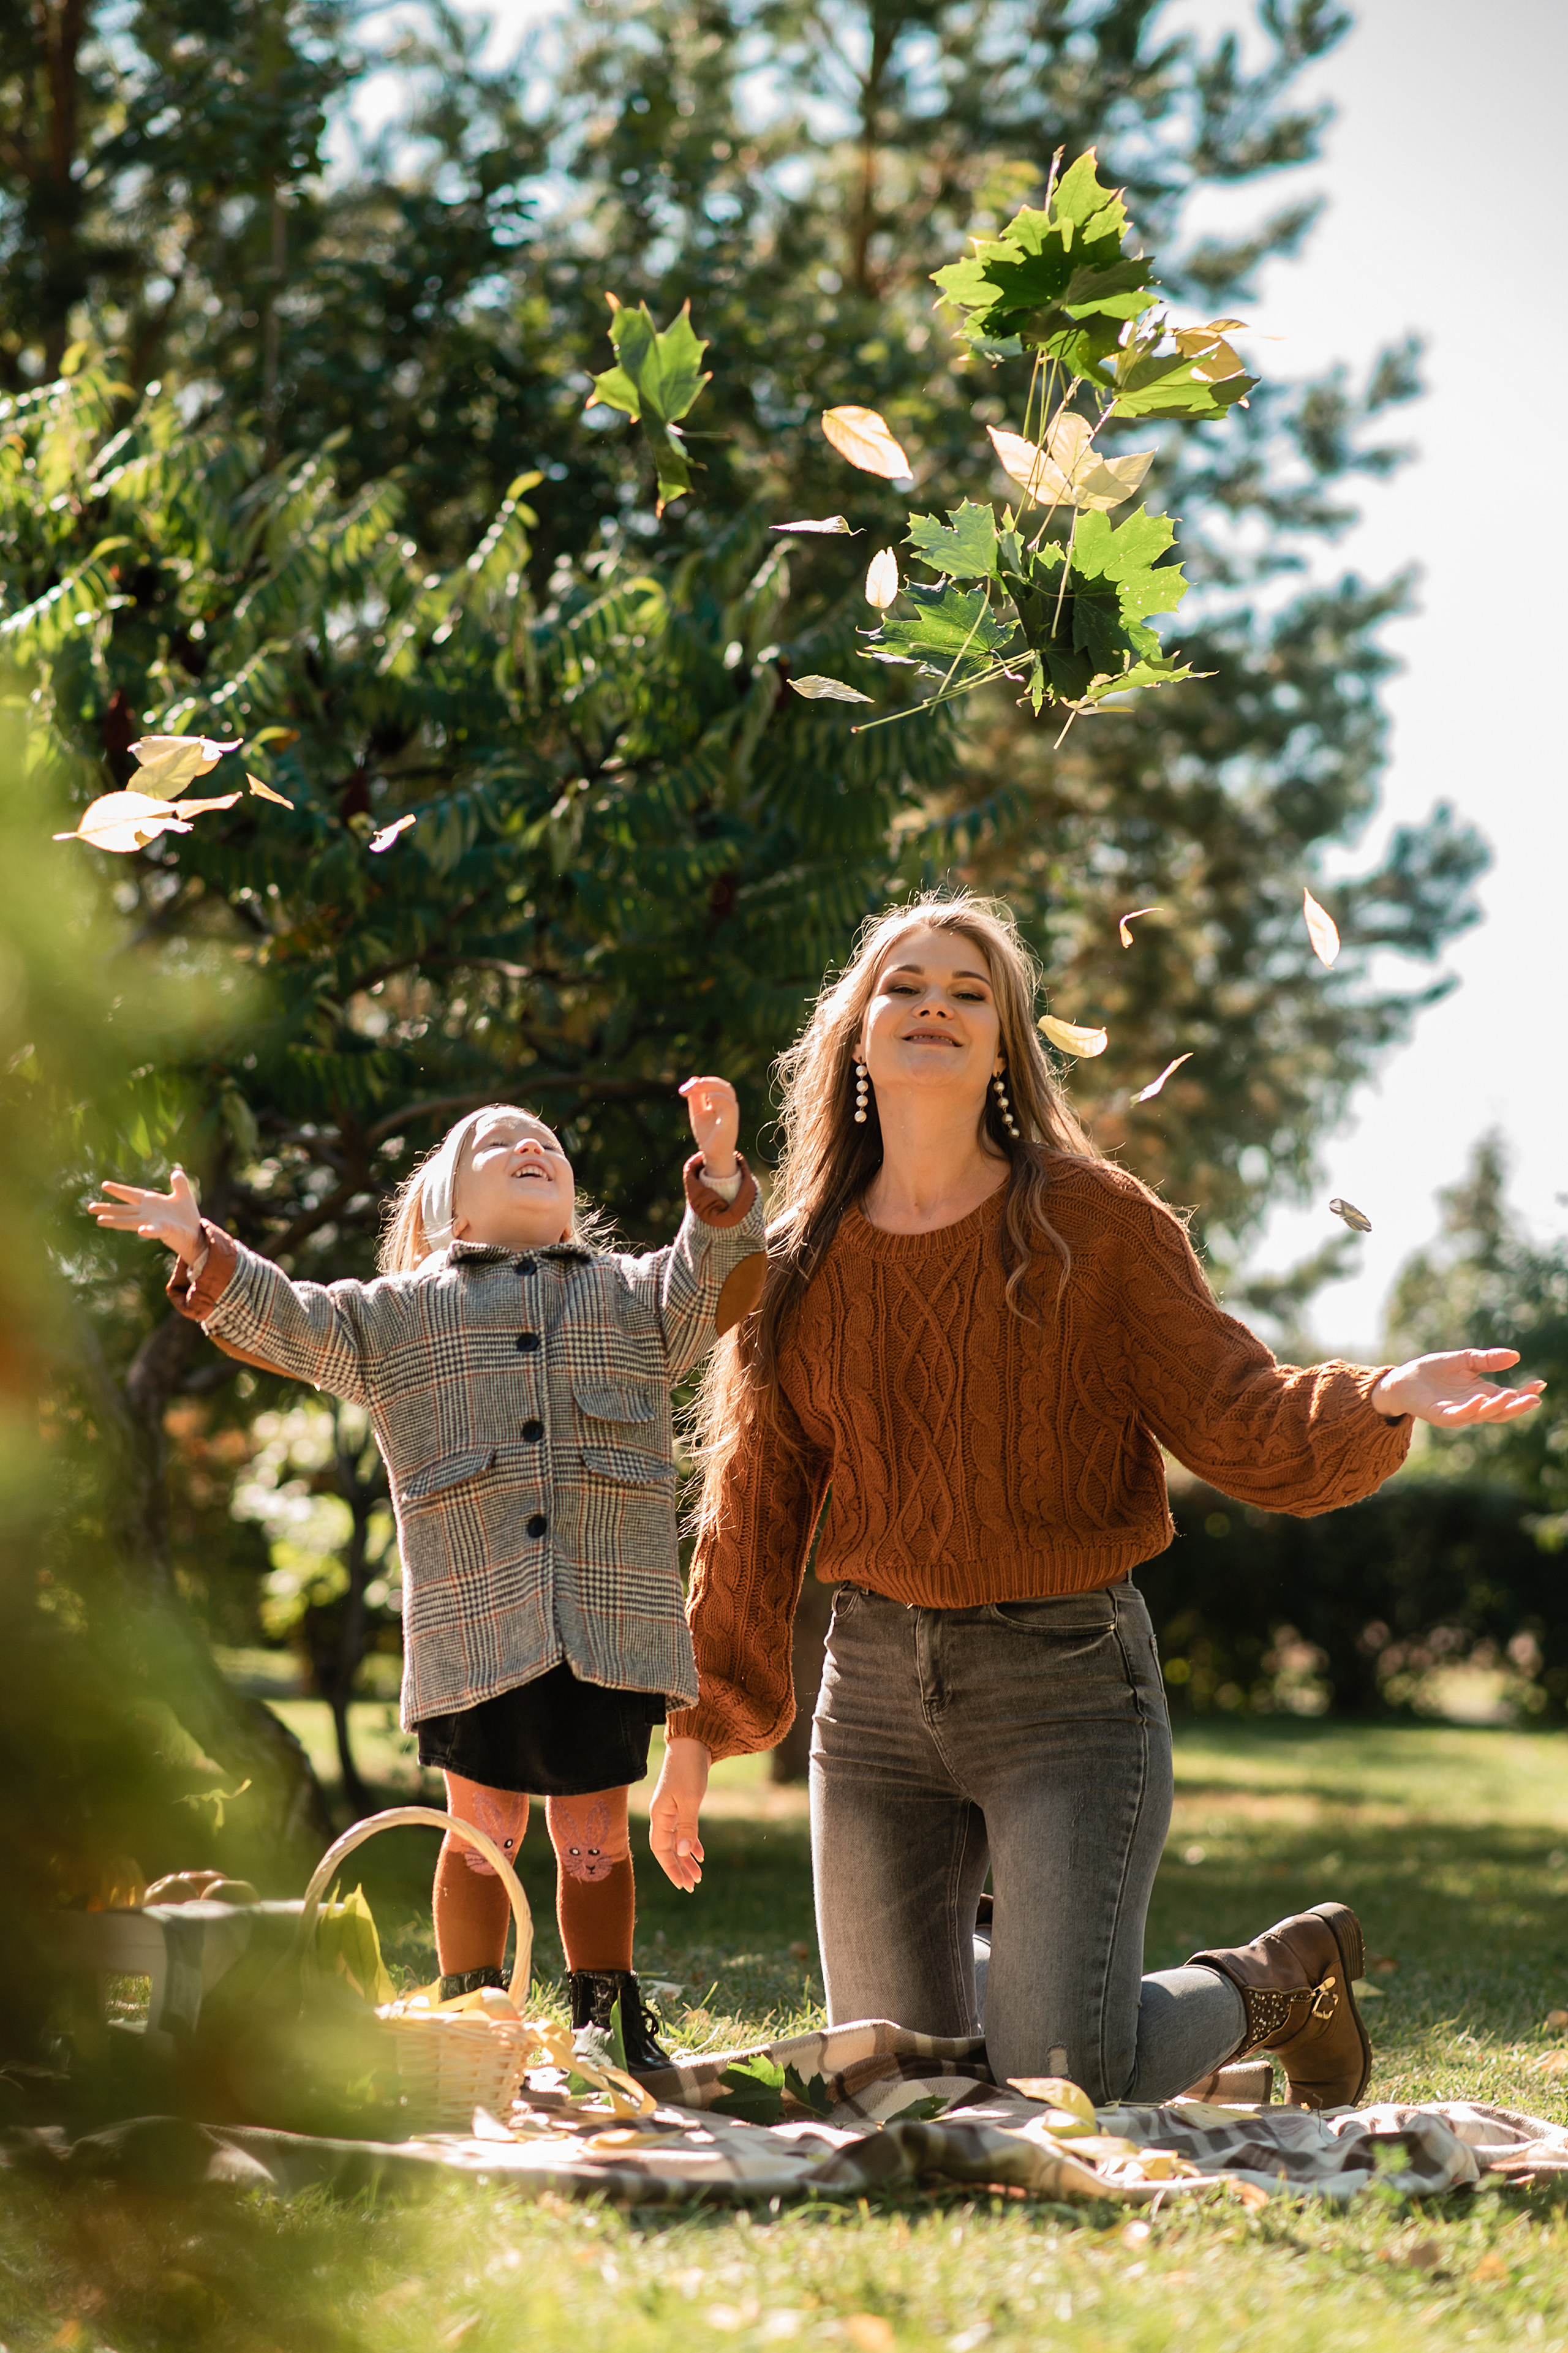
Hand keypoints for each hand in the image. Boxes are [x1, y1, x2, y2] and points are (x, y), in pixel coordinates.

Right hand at [87, 1166, 203, 1258]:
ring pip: (130, 1221)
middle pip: (123, 1210)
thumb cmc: (187, 1217)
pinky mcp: (164, 1231)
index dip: (118, 1189)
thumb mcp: (184, 1195)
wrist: (196, 1234)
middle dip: (107, 1208)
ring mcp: (154, 1223)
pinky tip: (141, 1230)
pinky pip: (155, 1230)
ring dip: (115, 1221)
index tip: (104, 1185)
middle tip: (89, 1207)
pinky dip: (148, 1230)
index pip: (131, 1194)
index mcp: (151, 1202)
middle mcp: (147, 1213)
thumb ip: (179, 1184)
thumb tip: (176, 1171)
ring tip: (100, 1221)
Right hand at [648, 1735, 709, 1891]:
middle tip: (691, 1887)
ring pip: (675, 1841)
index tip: (682, 1885)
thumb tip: (684, 1853)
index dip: (671, 1869)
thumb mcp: (690, 1799)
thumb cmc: (689, 1769)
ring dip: (686, 1858)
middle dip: (678, 1868)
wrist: (693, 1743)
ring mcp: (670, 1809)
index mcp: (659, 1815)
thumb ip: (687, 1827)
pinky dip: (691, 1843)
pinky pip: (682, 1830)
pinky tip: (700, 1854)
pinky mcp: (680, 1804)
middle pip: (666, 1849)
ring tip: (698, 1876)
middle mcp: (661, 1815)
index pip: (661, 1850)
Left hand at [678, 1074, 738, 1180]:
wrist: (712, 1155)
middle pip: (723, 1085)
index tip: (683, 1090)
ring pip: (726, 1091)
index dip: (701, 1082)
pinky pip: (728, 1104)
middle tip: (688, 1087)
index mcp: (722, 1102)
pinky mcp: (730, 1122)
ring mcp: (731, 1113)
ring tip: (694, 1089)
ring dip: (709, 1086)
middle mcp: (729, 1106)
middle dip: (705, 1082)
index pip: (716, 1085)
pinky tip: (706, 1098)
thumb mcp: (698, 1112)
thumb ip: (696, 1097)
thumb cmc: (707, 1134)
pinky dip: (717, 1097)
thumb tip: (694, 1079)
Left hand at [1372, 1348, 1544, 1426]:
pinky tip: (1479, 1399)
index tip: (1540, 1384)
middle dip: (1518, 1406)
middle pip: (1500, 1411)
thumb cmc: (1433, 1371)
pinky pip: (1458, 1416)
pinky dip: (1470, 1409)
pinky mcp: (1440, 1416)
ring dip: (1497, 1407)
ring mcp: (1457, 1413)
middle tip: (1534, 1398)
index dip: (1525, 1393)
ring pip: (1482, 1415)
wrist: (1402, 1379)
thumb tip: (1516, 1356)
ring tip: (1510, 1395)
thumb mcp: (1464, 1360)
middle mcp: (1473, 1406)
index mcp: (1481, 1393)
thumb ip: (1487, 1360)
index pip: (1508, 1397)